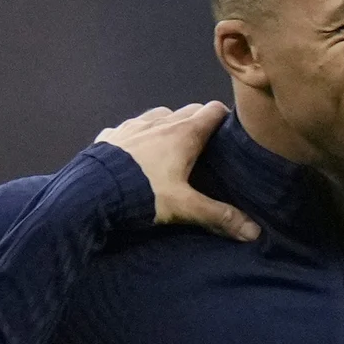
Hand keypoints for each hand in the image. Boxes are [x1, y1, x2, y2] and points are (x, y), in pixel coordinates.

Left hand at [94, 103, 260, 241]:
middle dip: (198, 121)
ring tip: (170, 145)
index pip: (212, 111)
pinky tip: (135, 151)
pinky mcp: (111, 135)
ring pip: (158, 114)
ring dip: (167, 123)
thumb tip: (254, 232)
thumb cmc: (142, 195)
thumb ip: (218, 216)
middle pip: (187, 110)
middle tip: (204, 144)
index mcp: (182, 134)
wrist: (89, 192)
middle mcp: (158, 122)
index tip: (230, 132)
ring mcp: (132, 126)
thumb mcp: (184, 208)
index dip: (224, 118)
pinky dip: (138, 134)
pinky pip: (129, 128)